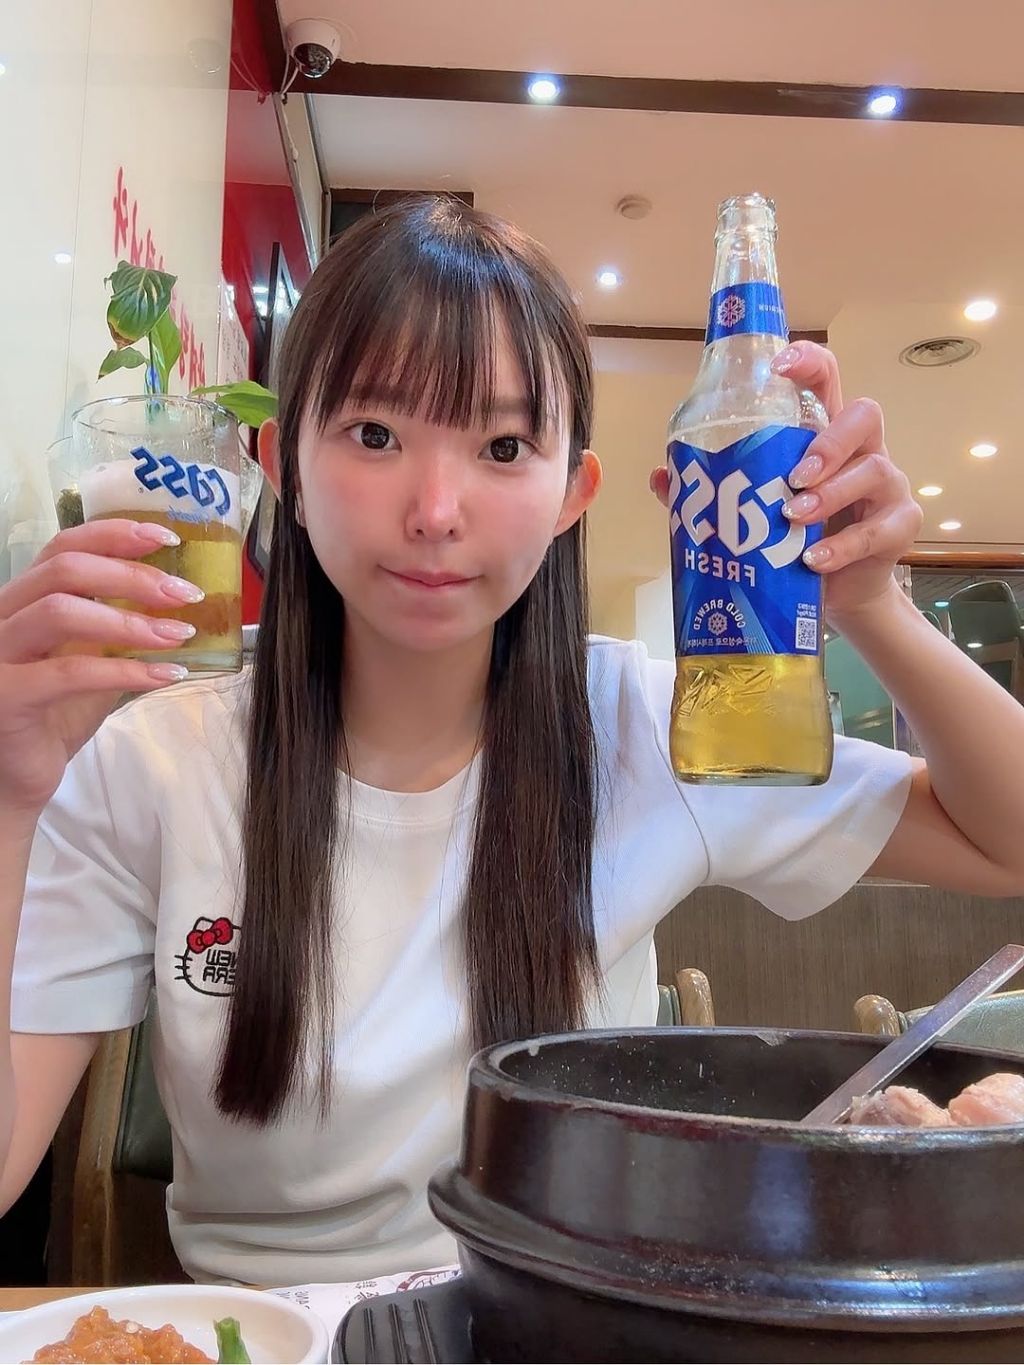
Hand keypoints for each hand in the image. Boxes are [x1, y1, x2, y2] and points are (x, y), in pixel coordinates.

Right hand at [0, 520, 200, 818]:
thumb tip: (181, 608)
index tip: (167, 538)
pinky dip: (125, 671)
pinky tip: (165, 675)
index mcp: (21, 601)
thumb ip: (119, 633)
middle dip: (133, 576)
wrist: (13, 782)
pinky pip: (69, 672)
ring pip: (60, 611)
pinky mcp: (5, 696)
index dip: (115, 535)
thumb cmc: (50, 719)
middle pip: (64, 570)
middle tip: (184, 594)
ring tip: (180, 634)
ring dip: (130, 621)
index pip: (63, 546)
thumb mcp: (90, 663)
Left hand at [649, 340, 923, 625]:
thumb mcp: (754, 511)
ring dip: (831, 493)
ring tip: (795, 517)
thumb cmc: (795, 538)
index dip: (808, 362)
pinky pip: (879, 530)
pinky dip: (843, 546)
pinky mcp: (899, 527)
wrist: (835, 592)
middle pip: (863, 415)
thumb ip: (711, 489)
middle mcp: (861, 450)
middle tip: (793, 477)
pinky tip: (814, 559)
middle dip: (828, 442)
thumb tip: (662, 476)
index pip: (826, 378)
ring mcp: (886, 486)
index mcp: (824, 433)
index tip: (778, 365)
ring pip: (874, 469)